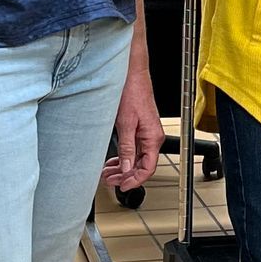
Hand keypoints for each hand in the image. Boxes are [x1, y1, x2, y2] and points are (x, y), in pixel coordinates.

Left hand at [104, 61, 164, 190]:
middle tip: (109, 181)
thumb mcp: (126, 123)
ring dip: (123, 168)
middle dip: (125, 176)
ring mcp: (146, 133)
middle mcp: (152, 137)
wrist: (132, 74)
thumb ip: (127, 148)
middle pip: (141, 165)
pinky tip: (113, 161)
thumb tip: (126, 168)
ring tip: (108, 174)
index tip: (122, 187)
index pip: (147, 168)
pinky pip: (133, 148)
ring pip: (136, 158)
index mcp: (152, 137)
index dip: (134, 180)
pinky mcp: (139, 128)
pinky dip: (123, 157)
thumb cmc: (132, 92)